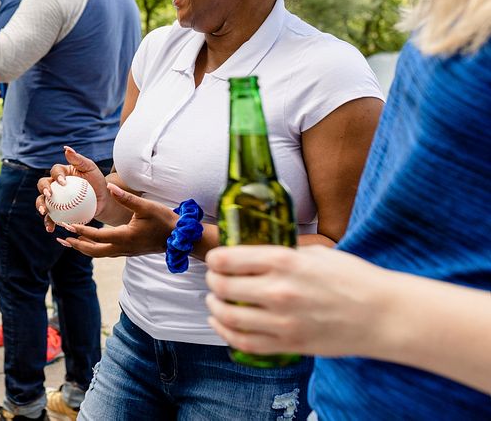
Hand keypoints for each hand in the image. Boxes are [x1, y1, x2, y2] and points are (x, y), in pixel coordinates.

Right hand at [35, 146, 109, 232]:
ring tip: (44, 212)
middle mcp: (55, 185)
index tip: (63, 183)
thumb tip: (66, 149)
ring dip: (40, 206)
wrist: (103, 201)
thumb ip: (78, 159)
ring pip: (42, 201)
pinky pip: (50, 217)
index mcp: (61, 173)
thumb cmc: (97, 182)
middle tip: (48, 196)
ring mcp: (54, 199)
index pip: (55, 171)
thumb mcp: (91, 169)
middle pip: (42, 185)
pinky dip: (48, 222)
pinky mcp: (57, 212)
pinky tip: (50, 228)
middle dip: (42, 190)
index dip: (56, 175)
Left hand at [56, 184, 174, 256]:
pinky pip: (106, 252)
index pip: (97, 236)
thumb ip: (126, 198)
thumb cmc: (164, 220)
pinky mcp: (128, 251)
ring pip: (99, 254)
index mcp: (125, 237)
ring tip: (68, 242)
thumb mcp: (146, 206)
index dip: (80, 230)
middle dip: (76, 245)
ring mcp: (126, 252)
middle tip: (61, 238)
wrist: (180, 238)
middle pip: (93, 251)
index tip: (67, 225)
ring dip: (83, 248)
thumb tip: (110, 187)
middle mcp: (123, 248)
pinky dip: (94, 248)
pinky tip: (88, 240)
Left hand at [205, 245, 391, 357]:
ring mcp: (283, 320)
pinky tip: (223, 324)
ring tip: (215, 301)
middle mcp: (279, 290)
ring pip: (228, 316)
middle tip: (215, 280)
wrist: (385, 315)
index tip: (216, 260)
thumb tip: (254, 253)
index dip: (215, 259)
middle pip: (222, 286)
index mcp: (284, 260)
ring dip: (215, 307)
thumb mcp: (316, 253)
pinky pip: (245, 342)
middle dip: (213, 281)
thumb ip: (282, 253)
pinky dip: (226, 333)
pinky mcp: (290, 344)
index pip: (227, 259)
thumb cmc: (355, 279)